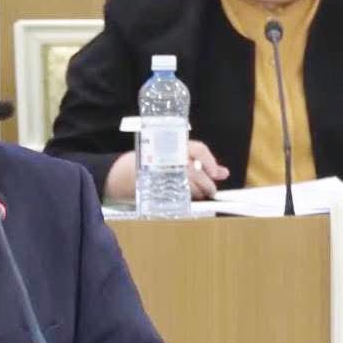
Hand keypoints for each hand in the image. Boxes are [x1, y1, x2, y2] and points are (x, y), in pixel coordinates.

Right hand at [102, 140, 228, 200]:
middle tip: (211, 190)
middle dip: (207, 184)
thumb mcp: (172, 156)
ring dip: (198, 193)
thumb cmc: (147, 162)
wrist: (119, 173)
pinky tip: (186, 198)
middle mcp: (167, 156)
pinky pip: (178, 195)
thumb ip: (198, 164)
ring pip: (189, 185)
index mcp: (172, 144)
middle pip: (196, 172)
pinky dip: (186, 198)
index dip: (210, 161)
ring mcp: (161, 172)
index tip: (218, 173)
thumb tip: (223, 172)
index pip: (198, 149)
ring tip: (198, 194)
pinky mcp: (156, 187)